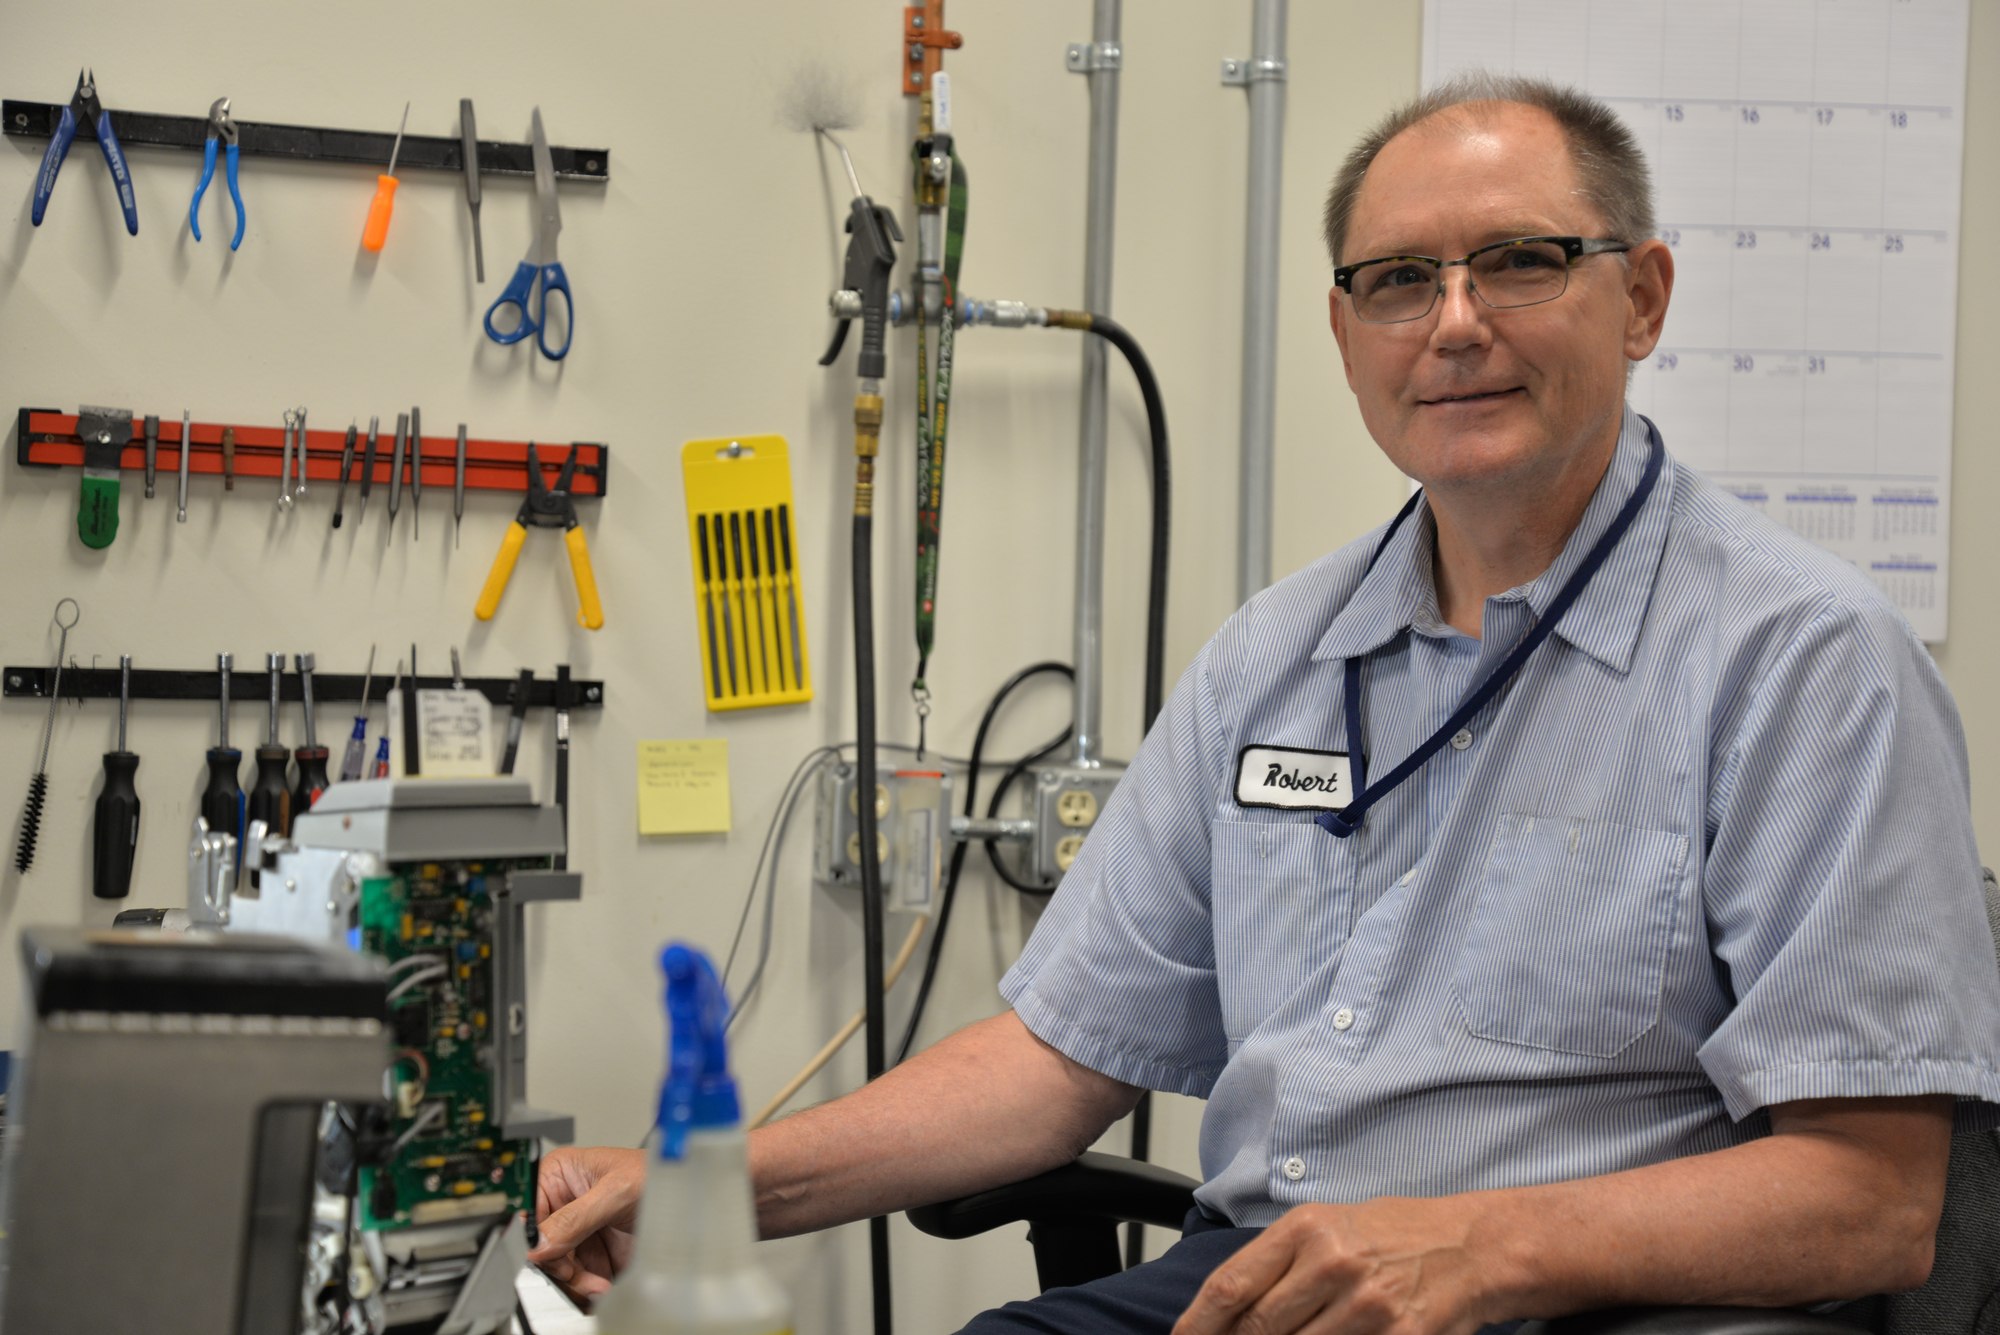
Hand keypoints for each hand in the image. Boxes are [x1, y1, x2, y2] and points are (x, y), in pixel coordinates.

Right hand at [528, 1145, 645, 1307]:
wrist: (692, 1200)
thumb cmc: (659, 1175)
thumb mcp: (616, 1192)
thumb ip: (576, 1218)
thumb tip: (540, 1243)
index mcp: (560, 1174)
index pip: (529, 1209)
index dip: (533, 1234)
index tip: (542, 1254)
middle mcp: (565, 1203)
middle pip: (540, 1244)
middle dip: (558, 1264)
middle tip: (575, 1274)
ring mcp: (579, 1229)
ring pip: (556, 1266)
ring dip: (575, 1281)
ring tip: (598, 1284)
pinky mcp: (594, 1252)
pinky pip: (577, 1278)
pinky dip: (586, 1287)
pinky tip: (603, 1286)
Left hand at [1173, 1198, 1484, 1334]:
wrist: (1470, 1247)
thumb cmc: (1394, 1235)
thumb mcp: (1328, 1225)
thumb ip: (1278, 1261)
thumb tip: (1227, 1309)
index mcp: (1307, 1229)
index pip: (1232, 1285)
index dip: (1198, 1323)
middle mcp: (1333, 1263)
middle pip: (1258, 1328)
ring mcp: (1368, 1305)